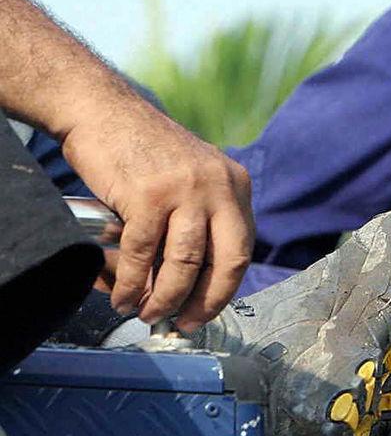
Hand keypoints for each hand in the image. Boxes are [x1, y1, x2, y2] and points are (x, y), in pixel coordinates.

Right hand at [61, 96, 253, 328]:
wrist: (103, 112)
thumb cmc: (143, 151)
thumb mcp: (192, 176)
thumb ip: (201, 216)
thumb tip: (194, 280)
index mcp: (236, 184)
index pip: (242, 249)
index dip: (224, 288)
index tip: (203, 312)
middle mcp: (219, 186)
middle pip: (227, 261)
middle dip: (205, 301)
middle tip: (182, 323)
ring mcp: (186, 190)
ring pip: (184, 263)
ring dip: (165, 298)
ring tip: (146, 314)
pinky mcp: (149, 196)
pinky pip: (144, 254)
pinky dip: (133, 283)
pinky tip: (123, 297)